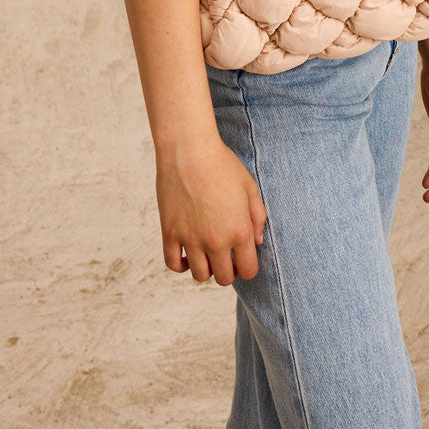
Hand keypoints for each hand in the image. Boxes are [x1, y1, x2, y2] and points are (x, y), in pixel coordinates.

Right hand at [155, 137, 267, 284]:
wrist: (189, 150)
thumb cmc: (222, 164)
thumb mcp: (250, 187)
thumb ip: (258, 217)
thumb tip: (257, 242)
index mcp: (239, 231)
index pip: (248, 271)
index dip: (248, 267)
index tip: (243, 258)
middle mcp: (216, 241)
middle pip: (224, 278)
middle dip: (228, 270)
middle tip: (226, 256)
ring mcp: (191, 239)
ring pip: (200, 276)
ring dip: (206, 268)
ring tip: (207, 252)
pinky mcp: (170, 234)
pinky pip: (173, 264)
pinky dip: (181, 265)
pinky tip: (187, 253)